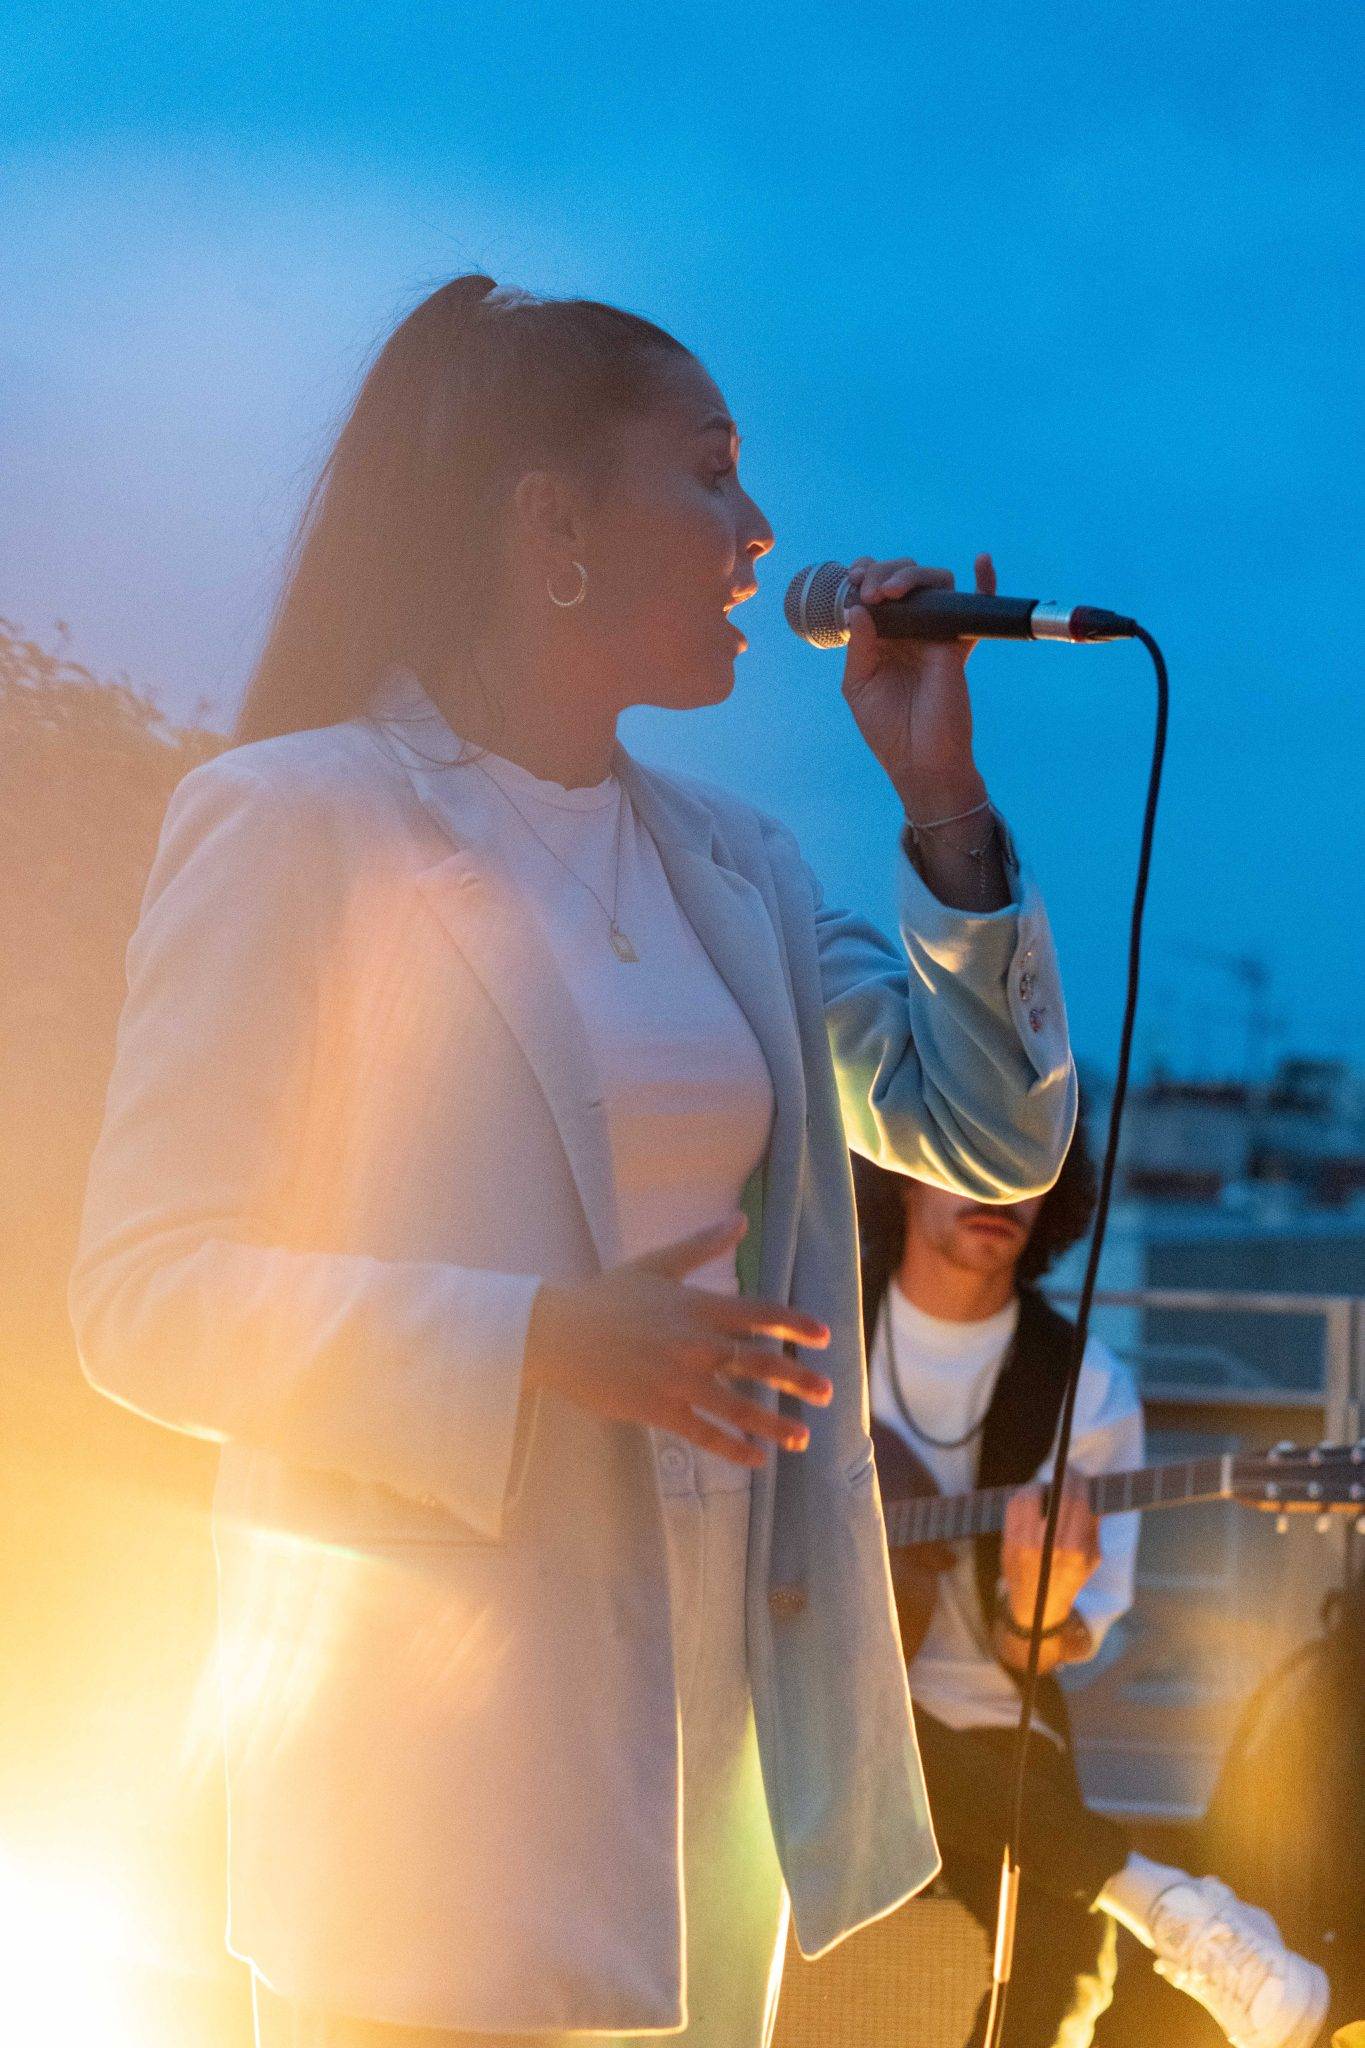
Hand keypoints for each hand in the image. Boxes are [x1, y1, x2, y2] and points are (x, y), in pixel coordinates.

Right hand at [523, 1214, 833, 1467]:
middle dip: (797, 1380)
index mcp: (697, 1306)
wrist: (556, 1333)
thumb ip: (702, 1245)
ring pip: (738, 1405)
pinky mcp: (659, 1409)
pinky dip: (733, 1447)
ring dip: (774, 1422)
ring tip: (802, 1437)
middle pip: (758, 1363)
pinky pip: (704, 1432)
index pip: (758, 1315)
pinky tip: (756, 1459)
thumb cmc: (606, 1296)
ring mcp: (678, 1379)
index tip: (823, 1337)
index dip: (794, 1325)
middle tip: (827, 1394)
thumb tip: (741, 1221)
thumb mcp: (657, 1264)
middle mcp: (695, 1343)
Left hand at [841, 551, 996, 817]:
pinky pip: (976, 608)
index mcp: (881, 636)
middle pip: (903, 578)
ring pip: (934, 584)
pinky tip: (982, 561)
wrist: (921, 761)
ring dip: (911, 576)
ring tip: (890, 592)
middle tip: (871, 592)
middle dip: (882, 572)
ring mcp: (935, 634)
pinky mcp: (958, 645)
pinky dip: (984, 583)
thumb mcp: (859, 685)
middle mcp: (909, 629)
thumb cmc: (887, 729)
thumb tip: (857, 607)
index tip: (853, 580)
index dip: (865, 574)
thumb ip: (859, 646)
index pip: (875, 589)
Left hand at [1000, 1473, 1099, 1634]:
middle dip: (1065, 1477)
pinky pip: (1013, 1506)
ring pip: (1031, 1496)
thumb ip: (1094, 1527)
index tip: (1081, 1474)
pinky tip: (1031, 1497)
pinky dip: (1023, 1495)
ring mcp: (1025, 1544)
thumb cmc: (1069, 1579)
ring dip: (1041, 1485)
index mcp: (1075, 1551)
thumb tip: (1093, 1493)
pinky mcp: (1008, 1542)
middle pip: (1058, 1497)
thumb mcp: (1092, 1559)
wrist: (1036, 1607)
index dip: (1079, 1483)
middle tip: (1068, 1471)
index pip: (1078, 1504)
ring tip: (1048, 1487)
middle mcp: (1050, 1547)